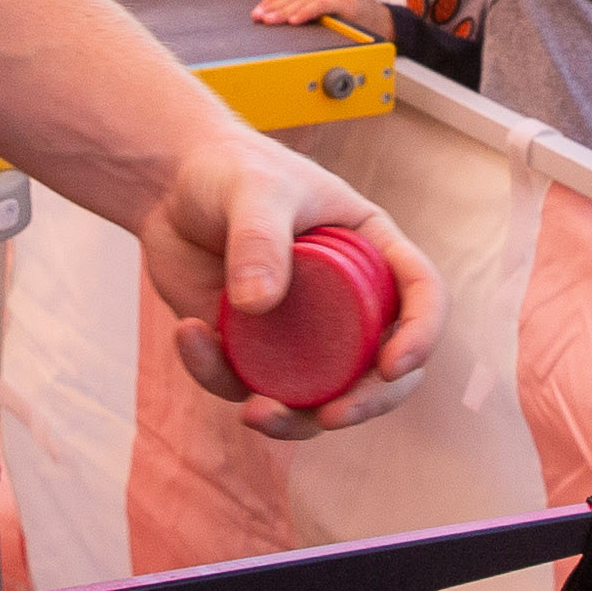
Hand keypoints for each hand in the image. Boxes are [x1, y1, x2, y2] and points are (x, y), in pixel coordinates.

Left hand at [138, 130, 439, 438]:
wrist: (171, 185)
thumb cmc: (229, 170)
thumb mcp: (252, 189)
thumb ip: (259, 237)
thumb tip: (259, 305)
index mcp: (372, 251)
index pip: (420, 294)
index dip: (421, 335)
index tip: (392, 367)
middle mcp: (347, 299)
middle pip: (380, 366)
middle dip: (367, 402)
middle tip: (332, 416)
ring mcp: (299, 330)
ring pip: (318, 394)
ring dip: (294, 419)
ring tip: (254, 413)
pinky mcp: (252, 348)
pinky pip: (246, 382)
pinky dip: (218, 375)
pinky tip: (189, 335)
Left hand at [248, 0, 384, 35]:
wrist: (380, 21)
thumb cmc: (350, 14)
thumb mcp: (323, 4)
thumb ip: (304, 0)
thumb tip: (277, 4)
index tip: (257, 11)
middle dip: (274, 6)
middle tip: (259, 17)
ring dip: (285, 11)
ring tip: (272, 20)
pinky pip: (320, 4)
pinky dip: (306, 12)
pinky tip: (295, 20)